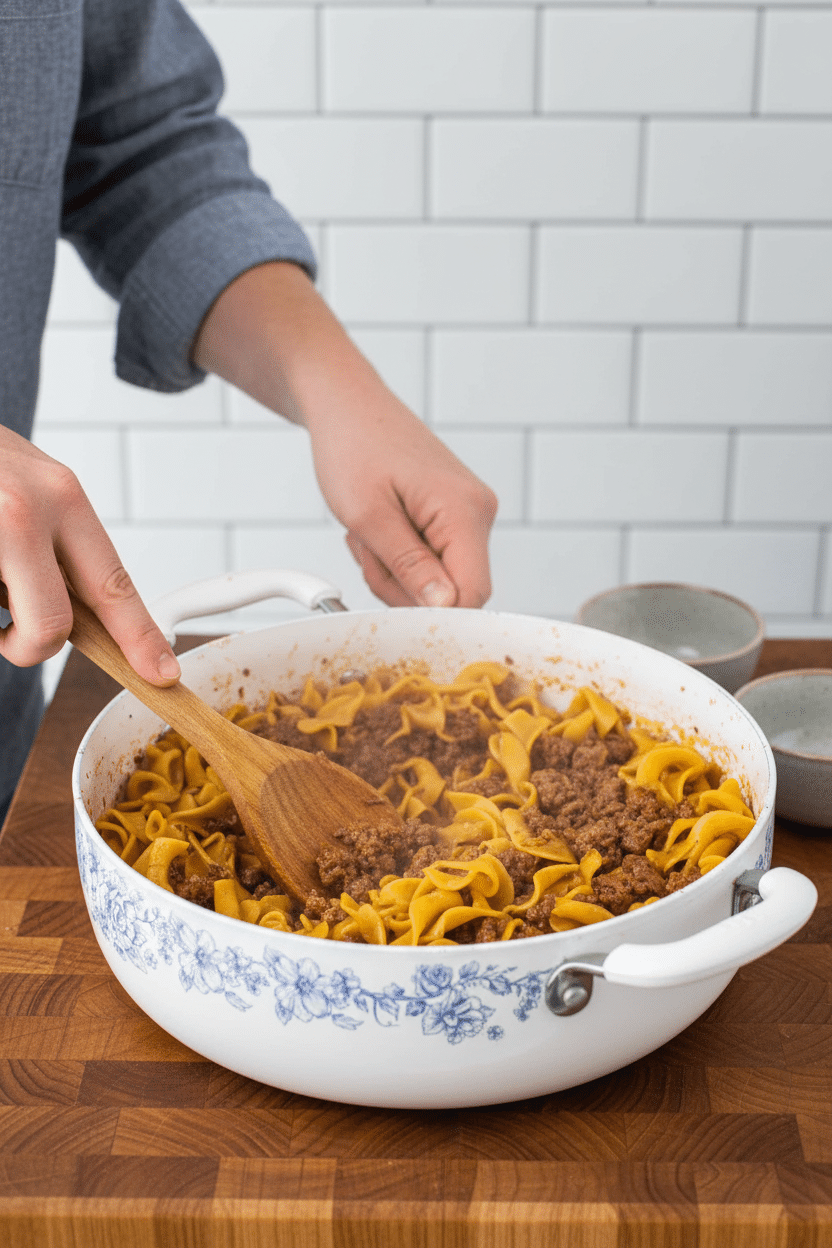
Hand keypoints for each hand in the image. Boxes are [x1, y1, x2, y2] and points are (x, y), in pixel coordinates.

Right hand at [0, 426, 179, 682]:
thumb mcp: (31, 484)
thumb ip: (56, 542)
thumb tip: (80, 616)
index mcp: (62, 496)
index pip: (113, 583)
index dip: (138, 636)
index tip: (160, 671)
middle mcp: (25, 511)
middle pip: (52, 625)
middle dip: (32, 646)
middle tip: (12, 637)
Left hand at [308, 399, 495, 607]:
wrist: (346, 406)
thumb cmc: (353, 446)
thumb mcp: (369, 516)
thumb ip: (409, 567)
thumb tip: (443, 607)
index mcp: (465, 511)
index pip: (473, 595)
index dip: (431, 613)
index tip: (390, 604)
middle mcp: (478, 512)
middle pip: (455, 592)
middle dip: (404, 588)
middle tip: (368, 552)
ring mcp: (467, 513)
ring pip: (439, 579)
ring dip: (396, 571)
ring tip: (369, 533)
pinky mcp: (453, 514)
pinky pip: (432, 558)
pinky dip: (399, 555)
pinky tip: (379, 528)